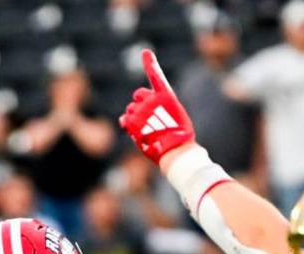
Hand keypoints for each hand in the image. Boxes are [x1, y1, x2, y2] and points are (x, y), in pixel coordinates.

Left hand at [119, 49, 195, 163]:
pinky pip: (124, 119)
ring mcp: (141, 111)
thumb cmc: (178, 137)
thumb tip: (141, 111)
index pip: (156, 76)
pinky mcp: (132, 122)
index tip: (146, 53)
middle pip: (139, 95)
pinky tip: (136, 131)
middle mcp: (152, 100)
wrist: (175, 150)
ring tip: (148, 129)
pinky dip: (128, 125)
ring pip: (131, 109)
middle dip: (141, 104)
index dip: (151, 64)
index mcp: (166, 97)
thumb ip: (160, 107)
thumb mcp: (176, 116)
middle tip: (151, 119)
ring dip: (136, 117)